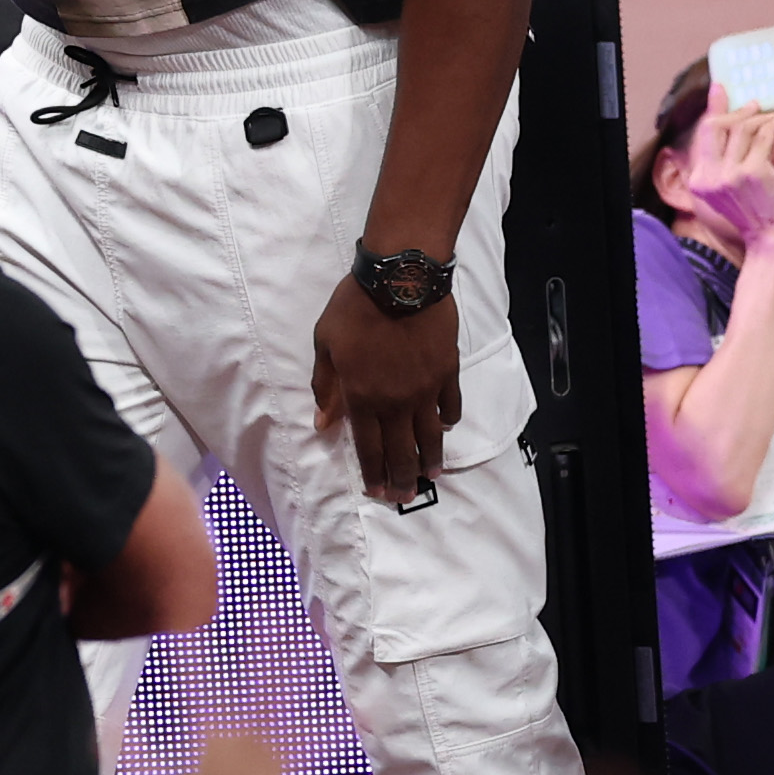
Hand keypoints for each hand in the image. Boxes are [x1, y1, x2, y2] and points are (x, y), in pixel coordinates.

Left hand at [311, 279, 462, 504]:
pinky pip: (451, 406)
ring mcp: (425, 389)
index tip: (376, 492)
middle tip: (405, 496)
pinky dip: (449, 420)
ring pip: (430, 435)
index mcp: (363, 397)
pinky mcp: (448, 372)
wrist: (401, 278)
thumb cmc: (355, 307)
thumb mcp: (326, 343)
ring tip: (431, 475)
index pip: (368, 447)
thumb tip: (322, 423)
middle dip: (402, 478)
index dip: (372, 472)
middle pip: (401, 451)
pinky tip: (446, 428)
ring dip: (430, 458)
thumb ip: (326, 386)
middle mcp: (396, 402)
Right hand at [673, 88, 773, 265]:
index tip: (720, 90)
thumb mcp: (727, 190)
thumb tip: (721, 130)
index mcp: (699, 182)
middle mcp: (709, 177)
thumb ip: (720, 161)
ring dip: (757, 118)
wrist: (773, 240)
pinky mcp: (754, 172)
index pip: (703, 135)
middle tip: (751, 104)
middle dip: (735, 111)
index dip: (714, 110)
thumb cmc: (755, 216)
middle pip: (714, 126)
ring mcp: (730, 174)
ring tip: (769, 117)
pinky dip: (769, 126)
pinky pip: (760, 137)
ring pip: (740, 128)